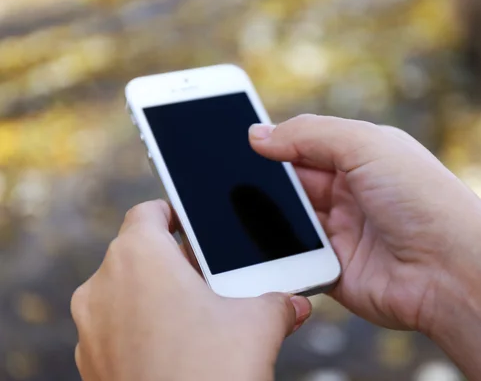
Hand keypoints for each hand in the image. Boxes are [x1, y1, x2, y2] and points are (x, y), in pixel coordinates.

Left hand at [71, 200, 311, 380]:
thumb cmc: (213, 371)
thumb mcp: (259, 322)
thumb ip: (277, 300)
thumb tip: (294, 302)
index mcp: (139, 256)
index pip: (148, 212)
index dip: (173, 213)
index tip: (193, 225)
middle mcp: (103, 285)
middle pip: (139, 253)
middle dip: (176, 262)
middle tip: (212, 279)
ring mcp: (91, 327)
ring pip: (126, 292)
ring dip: (158, 296)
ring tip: (199, 317)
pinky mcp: (91, 363)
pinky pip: (117, 329)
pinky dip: (142, 329)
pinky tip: (178, 350)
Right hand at [250, 114, 480, 330]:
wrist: (453, 272)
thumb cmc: (423, 200)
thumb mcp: (367, 145)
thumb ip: (309, 135)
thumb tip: (258, 135)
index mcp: (362, 157)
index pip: (306, 144)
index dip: (274, 143)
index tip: (235, 141)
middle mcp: (350, 194)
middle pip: (292, 183)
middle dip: (262, 180)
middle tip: (223, 177)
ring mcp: (342, 232)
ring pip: (287, 220)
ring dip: (265, 216)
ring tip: (229, 210)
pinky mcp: (332, 269)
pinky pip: (292, 258)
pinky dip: (273, 252)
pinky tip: (249, 244)